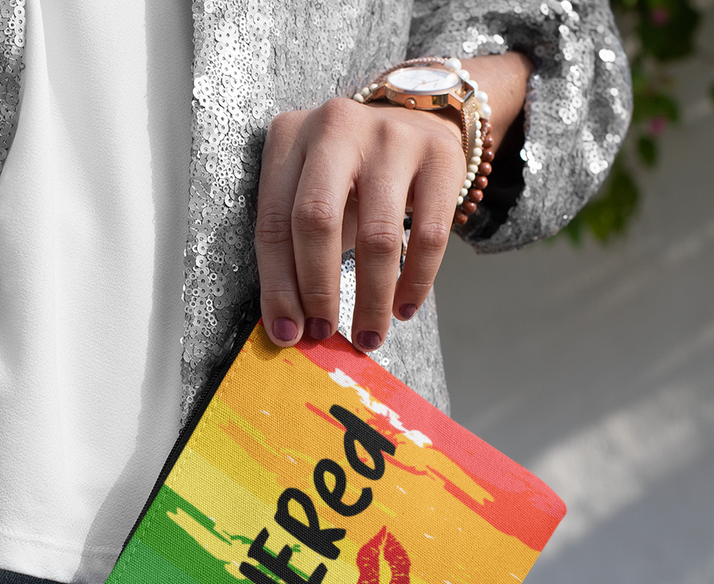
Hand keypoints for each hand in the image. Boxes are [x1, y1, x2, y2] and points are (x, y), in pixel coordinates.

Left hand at [256, 52, 531, 350]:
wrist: (413, 119)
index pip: (273, 222)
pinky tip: (404, 308)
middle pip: (317, 221)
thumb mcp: (307, 190)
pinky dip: (416, 282)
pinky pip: (429, 234)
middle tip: (324, 333)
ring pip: (377, 235)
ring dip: (371, 298)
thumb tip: (289, 326)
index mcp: (288, 136)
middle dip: (318, 289)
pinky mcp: (441, 155)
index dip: (278, 286)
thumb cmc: (346, 175)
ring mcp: (392, 136)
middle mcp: (336, 125)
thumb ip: (293, 245)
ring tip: (368, 334)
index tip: (287, 333)